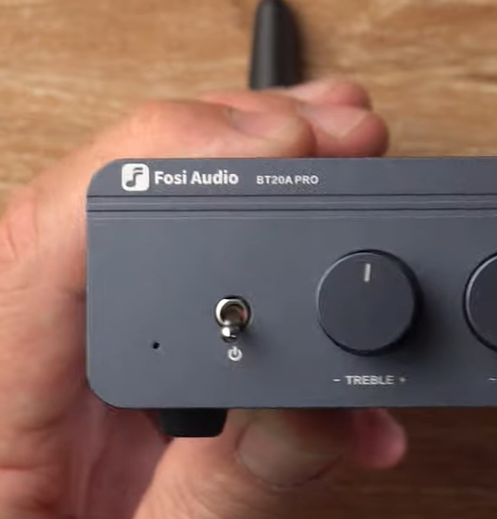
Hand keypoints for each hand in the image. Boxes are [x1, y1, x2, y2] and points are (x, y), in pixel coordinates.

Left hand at [0, 79, 405, 517]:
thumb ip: (244, 480)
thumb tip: (336, 398)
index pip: (65, 229)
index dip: (183, 155)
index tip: (295, 143)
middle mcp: (13, 348)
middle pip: (106, 195)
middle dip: (236, 146)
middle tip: (337, 130)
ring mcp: (49, 348)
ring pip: (135, 219)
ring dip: (244, 185)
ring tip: (323, 157)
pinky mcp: (91, 366)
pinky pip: (162, 279)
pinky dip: (248, 268)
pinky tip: (305, 283)